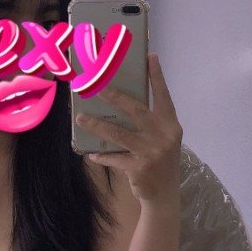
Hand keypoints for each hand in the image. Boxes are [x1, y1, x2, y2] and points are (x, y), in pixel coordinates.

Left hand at [74, 51, 182, 205]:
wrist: (165, 195)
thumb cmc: (160, 161)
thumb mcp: (163, 139)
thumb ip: (151, 123)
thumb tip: (122, 102)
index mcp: (171, 125)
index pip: (164, 96)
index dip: (157, 76)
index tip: (150, 56)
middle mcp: (163, 136)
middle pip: (137, 111)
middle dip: (115, 97)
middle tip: (96, 86)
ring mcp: (151, 152)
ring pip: (119, 134)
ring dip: (97, 125)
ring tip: (80, 117)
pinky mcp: (139, 167)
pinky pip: (114, 158)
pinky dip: (101, 155)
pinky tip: (90, 152)